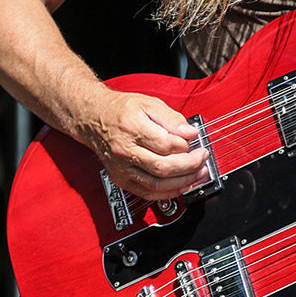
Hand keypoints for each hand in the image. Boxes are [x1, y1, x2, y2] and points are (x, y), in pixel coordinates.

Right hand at [77, 89, 208, 199]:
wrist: (93, 118)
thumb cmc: (121, 110)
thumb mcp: (149, 103)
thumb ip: (172, 118)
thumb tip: (190, 132)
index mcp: (131, 128)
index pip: (165, 144)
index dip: (185, 146)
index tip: (195, 143)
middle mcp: (124, 151)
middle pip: (163, 168)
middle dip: (190, 166)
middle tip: (203, 159)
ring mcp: (121, 168)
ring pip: (157, 184)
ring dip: (183, 182)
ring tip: (199, 174)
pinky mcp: (121, 179)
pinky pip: (147, 193)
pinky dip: (168, 193)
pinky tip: (182, 185)